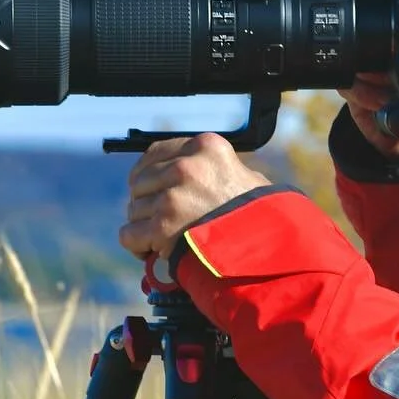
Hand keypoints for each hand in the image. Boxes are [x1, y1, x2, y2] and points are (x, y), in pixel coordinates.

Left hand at [118, 133, 271, 262]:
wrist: (269, 245)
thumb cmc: (260, 215)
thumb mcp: (242, 175)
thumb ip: (211, 169)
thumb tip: (182, 172)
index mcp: (205, 147)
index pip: (155, 153)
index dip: (148, 175)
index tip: (151, 190)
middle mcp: (186, 167)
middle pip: (140, 183)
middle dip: (146, 204)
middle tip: (160, 222)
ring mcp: (172, 197)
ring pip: (134, 210)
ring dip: (144, 227)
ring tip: (161, 239)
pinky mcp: (163, 227)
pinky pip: (129, 235)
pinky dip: (137, 246)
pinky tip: (150, 251)